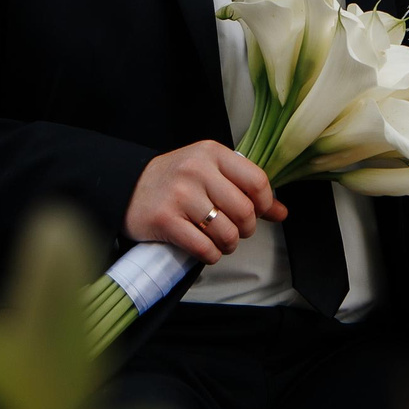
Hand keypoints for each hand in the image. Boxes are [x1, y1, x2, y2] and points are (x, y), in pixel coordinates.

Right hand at [125, 142, 284, 262]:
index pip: (257, 181)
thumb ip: (245, 189)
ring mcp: (180, 195)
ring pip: (227, 233)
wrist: (126, 188)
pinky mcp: (165, 220)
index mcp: (212, 153)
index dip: (265, 204)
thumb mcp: (210, 172)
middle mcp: (196, 170)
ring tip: (220, 241)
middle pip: (244, 210)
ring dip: (228, 245)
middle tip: (236, 230)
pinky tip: (206, 250)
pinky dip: (212, 255)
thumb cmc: (175, 180)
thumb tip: (282, 212)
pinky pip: (205, 248)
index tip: (258, 212)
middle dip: (246, 229)